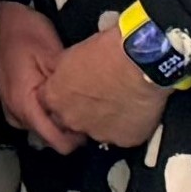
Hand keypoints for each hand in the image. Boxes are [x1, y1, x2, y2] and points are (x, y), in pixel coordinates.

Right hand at [0, 0, 73, 151]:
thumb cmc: (23, 32)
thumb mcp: (53, 57)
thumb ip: (67, 89)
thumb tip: (86, 111)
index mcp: (26, 105)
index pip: (56, 141)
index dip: (77, 137)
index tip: (91, 121)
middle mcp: (15, 113)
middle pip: (49, 135)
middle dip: (68, 125)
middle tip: (85, 104)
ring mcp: (8, 107)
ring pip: (40, 125)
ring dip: (56, 116)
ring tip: (71, 96)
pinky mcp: (7, 99)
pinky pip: (31, 114)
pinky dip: (45, 108)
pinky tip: (54, 92)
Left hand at [44, 26, 169, 148]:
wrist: (141, 63)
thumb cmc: (108, 52)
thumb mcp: (71, 54)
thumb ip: (61, 71)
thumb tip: (60, 73)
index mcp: (55, 98)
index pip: (49, 104)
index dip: (63, 97)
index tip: (74, 91)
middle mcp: (72, 120)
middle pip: (71, 120)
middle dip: (82, 111)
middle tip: (100, 97)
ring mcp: (98, 133)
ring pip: (98, 130)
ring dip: (105, 120)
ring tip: (121, 102)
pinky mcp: (124, 139)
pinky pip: (123, 136)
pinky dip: (128, 126)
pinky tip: (135, 110)